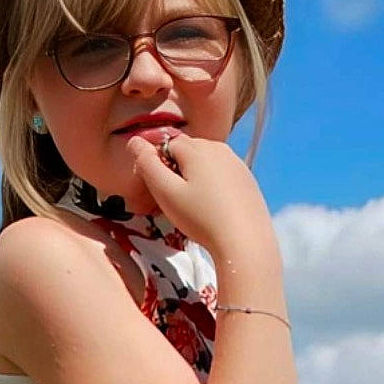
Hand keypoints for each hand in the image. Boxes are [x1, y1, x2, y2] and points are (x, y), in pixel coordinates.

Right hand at [124, 130, 276, 263]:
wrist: (246, 243)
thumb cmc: (202, 219)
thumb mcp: (166, 193)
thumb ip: (148, 165)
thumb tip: (135, 141)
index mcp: (198, 149)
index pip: (167, 144)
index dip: (159, 165)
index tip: (161, 190)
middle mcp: (220, 149)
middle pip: (188, 151)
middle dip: (178, 170)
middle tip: (177, 201)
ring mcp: (237, 163)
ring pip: (206, 163)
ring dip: (196, 178)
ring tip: (197, 207)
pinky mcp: (248, 180)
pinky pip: (223, 175)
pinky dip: (214, 187)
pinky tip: (215, 209)